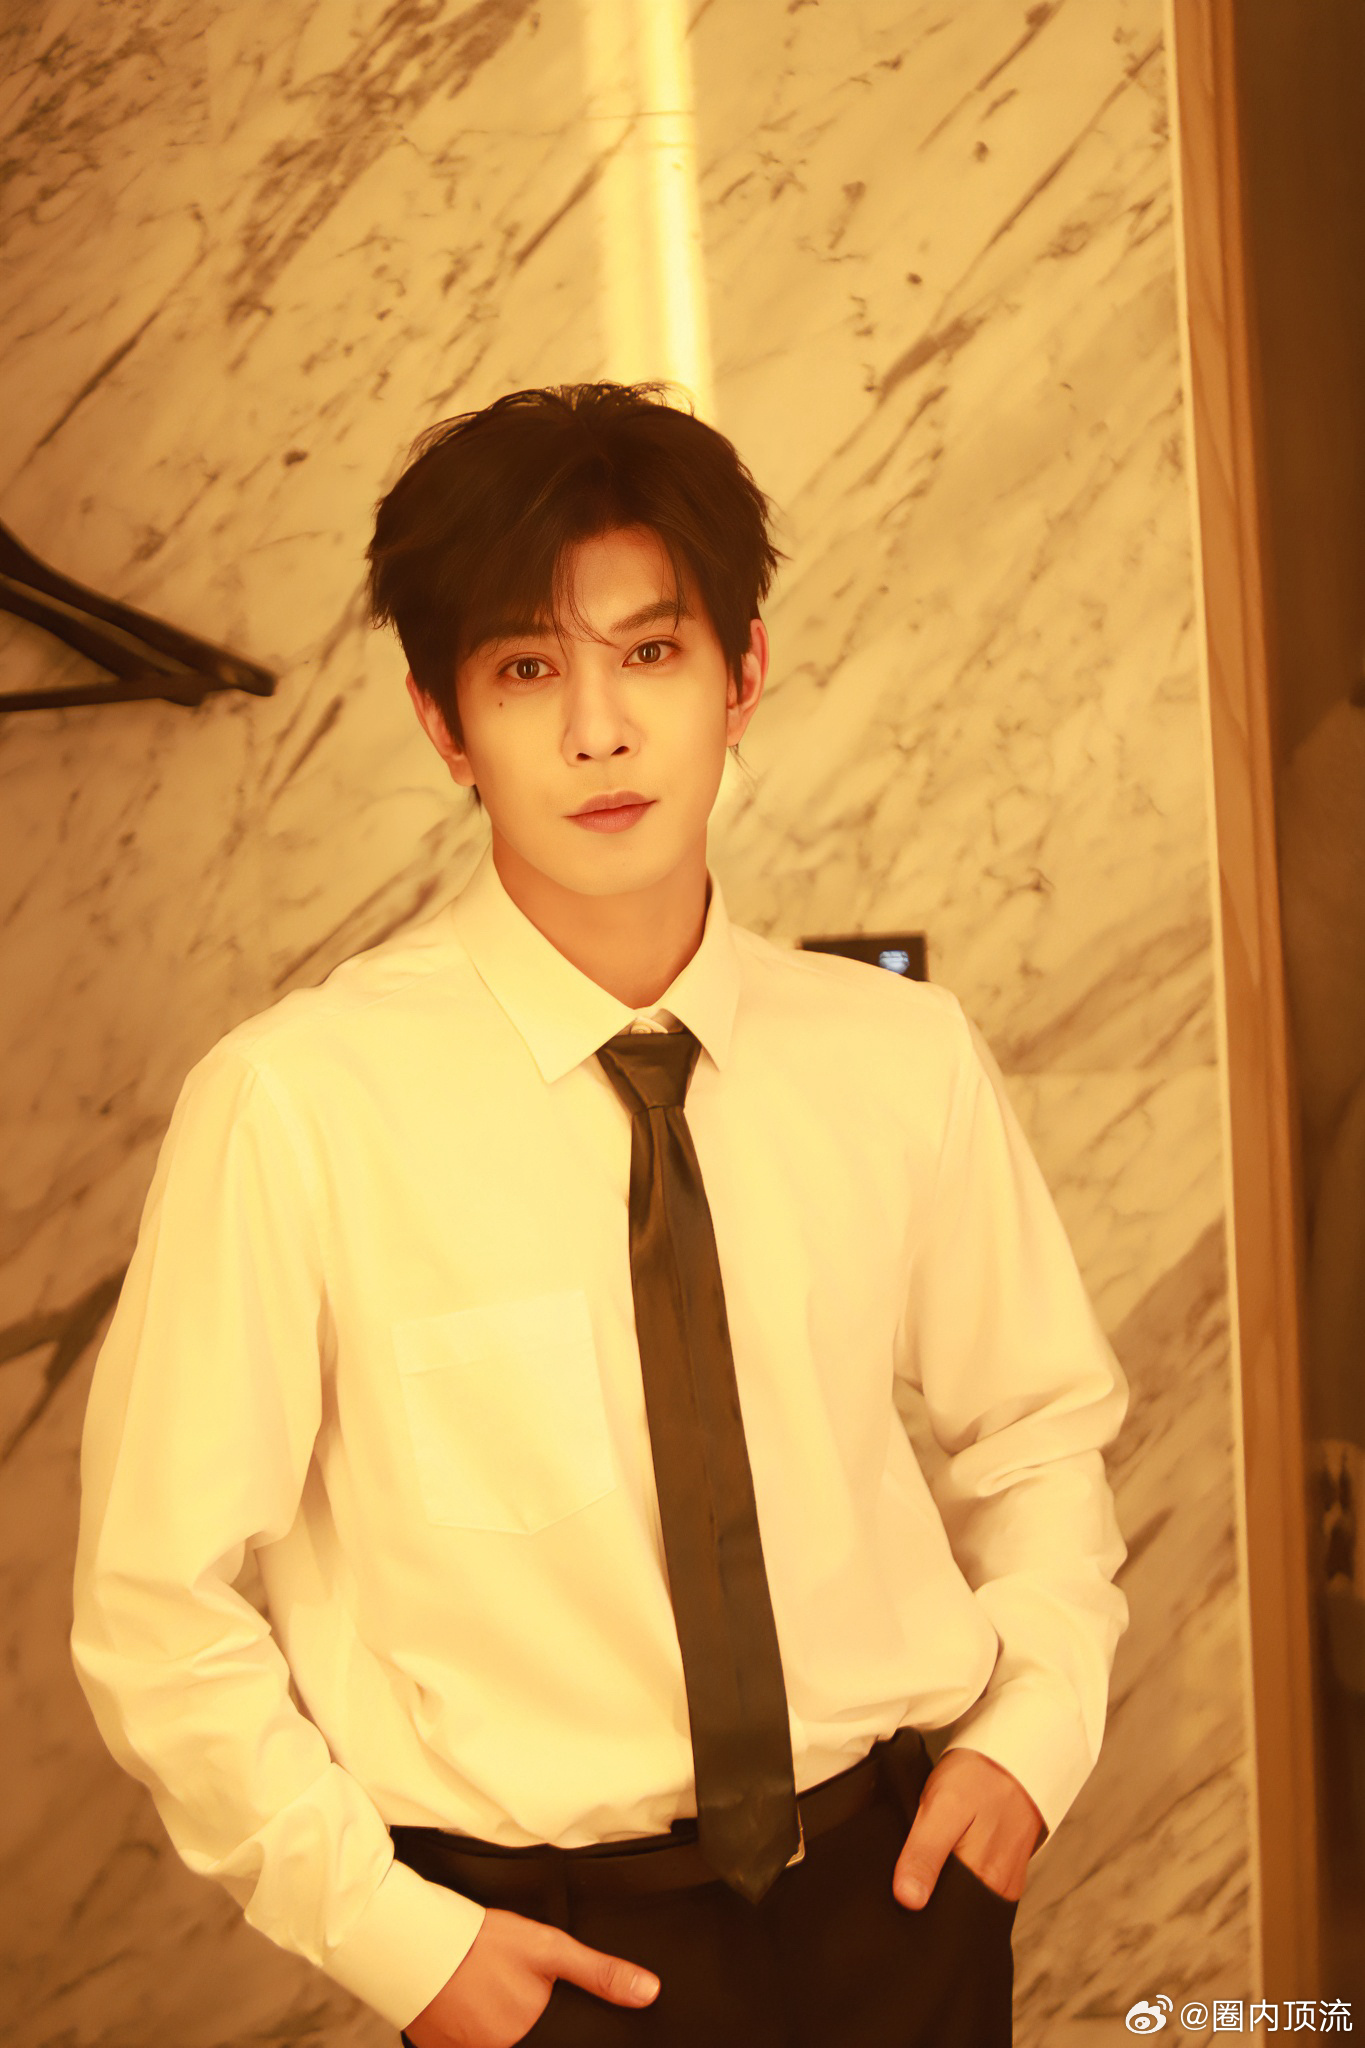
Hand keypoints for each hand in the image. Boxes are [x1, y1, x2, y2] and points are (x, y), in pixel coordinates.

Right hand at [405, 1906, 659, 2047]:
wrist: (420, 1939)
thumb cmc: (485, 1942)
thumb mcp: (550, 1949)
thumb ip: (599, 1975)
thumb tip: (647, 1992)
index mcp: (526, 2038)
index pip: (555, 2041)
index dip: (547, 2025)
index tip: (531, 2005)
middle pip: (522, 2040)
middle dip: (522, 2023)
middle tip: (505, 1991)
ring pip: (493, 2044)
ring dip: (494, 2027)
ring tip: (487, 1996)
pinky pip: (461, 2047)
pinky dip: (467, 2032)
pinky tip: (466, 2007)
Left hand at [892, 1747, 1043, 1909]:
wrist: (1015, 1754)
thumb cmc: (978, 1777)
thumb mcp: (943, 1808)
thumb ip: (924, 1854)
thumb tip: (908, 1901)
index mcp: (984, 1878)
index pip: (946, 1916)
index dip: (919, 1908)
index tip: (900, 1892)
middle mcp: (999, 1886)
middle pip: (956, 1908)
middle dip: (931, 1897)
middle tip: (913, 1868)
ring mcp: (1006, 1878)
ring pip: (966, 1896)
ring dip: (946, 1882)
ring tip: (931, 1858)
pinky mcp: (1007, 1867)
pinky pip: (979, 1883)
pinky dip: (961, 1873)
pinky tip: (951, 1853)